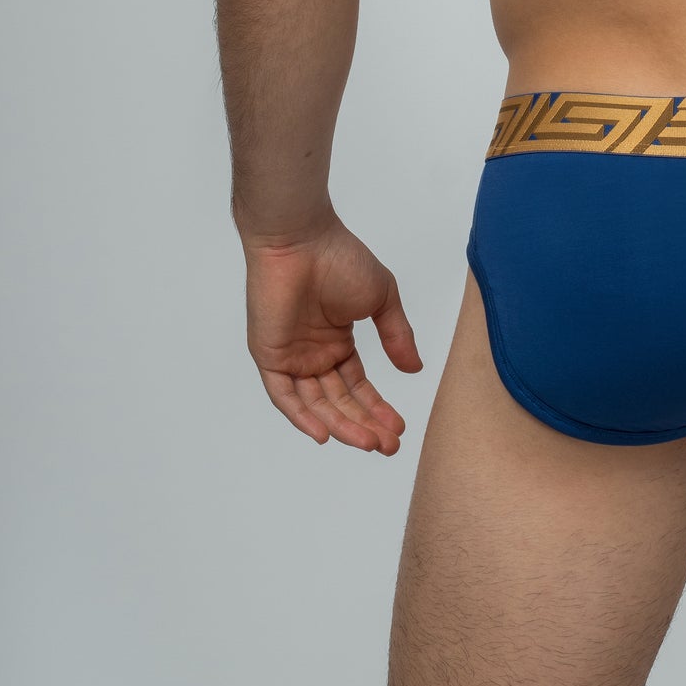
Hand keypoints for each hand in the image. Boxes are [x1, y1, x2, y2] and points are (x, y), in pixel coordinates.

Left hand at [242, 216, 423, 452]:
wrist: (303, 241)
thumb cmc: (341, 259)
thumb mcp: (381, 298)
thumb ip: (396, 335)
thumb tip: (415, 369)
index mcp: (337, 342)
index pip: (358, 386)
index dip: (377, 409)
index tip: (399, 428)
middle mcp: (314, 355)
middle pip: (340, 401)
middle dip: (365, 425)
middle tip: (389, 445)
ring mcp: (292, 358)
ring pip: (316, 404)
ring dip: (341, 425)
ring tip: (368, 442)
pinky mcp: (270, 357)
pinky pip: (284, 396)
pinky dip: (302, 416)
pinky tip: (325, 433)